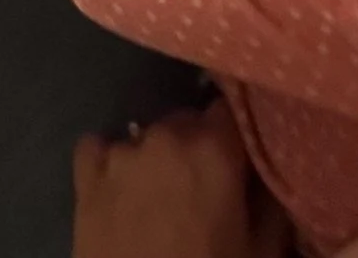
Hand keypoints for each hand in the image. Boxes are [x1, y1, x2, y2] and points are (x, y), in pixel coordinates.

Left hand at [74, 106, 286, 257]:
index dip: (237, 135)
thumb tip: (270, 177)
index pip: (231, 112)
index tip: (243, 157)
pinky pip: (102, 150)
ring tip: (166, 204)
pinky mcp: (85, 174)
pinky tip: (123, 196)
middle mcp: (165, 137)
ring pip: (148, 138)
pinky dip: (113, 165)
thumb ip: (272, 206)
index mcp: (213, 151)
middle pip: (188, 124)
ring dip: (160, 160)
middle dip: (200, 150)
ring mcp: (120, 153)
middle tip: (209, 193)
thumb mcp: (261, 254)